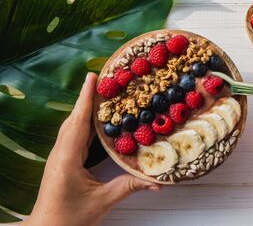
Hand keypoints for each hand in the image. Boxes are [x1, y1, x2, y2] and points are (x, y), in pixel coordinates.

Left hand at [24, 73, 160, 225]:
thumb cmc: (69, 219)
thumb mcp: (103, 201)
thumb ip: (129, 186)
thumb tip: (156, 182)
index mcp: (68, 158)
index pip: (78, 121)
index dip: (85, 98)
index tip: (92, 77)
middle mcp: (61, 152)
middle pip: (74, 118)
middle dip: (87, 97)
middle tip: (102, 80)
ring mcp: (59, 156)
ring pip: (73, 125)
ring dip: (84, 108)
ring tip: (99, 95)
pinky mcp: (62, 161)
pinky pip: (74, 135)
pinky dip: (84, 122)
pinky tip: (94, 120)